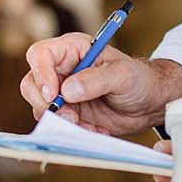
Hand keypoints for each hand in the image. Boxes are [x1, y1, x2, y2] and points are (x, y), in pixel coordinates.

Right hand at [19, 35, 181, 135]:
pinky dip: (72, 131)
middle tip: (70, 117)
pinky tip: (95, 130)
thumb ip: (96, 80)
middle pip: (31, 84)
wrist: (149, 103)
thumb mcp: (123, 75)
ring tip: (88, 126)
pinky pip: (57, 124)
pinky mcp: (68, 112)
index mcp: (72, 50)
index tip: (53, 95)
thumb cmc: (139, 79)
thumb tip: (68, 90)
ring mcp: (62, 93)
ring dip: (61, 122)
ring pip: (40, 107)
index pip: (40, 54)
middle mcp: (61, 70)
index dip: (41, 74)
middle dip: (46, 105)